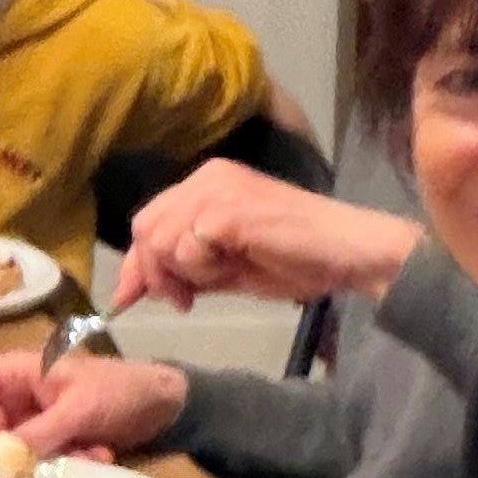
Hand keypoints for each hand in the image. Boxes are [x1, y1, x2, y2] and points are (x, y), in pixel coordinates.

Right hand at [0, 343, 184, 461]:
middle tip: (27, 469)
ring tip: (85, 454)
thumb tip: (0, 460)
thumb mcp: (78, 409)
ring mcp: (36, 420)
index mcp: (15, 373)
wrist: (164, 402)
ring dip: (47, 459)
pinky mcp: (56, 441)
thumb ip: (39, 433)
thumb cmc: (118, 389)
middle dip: (8, 451)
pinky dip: (68, 461)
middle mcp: (18, 397)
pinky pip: (44, 459)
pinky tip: (99, 454)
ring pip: (17, 450)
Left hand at [113, 168, 421, 313]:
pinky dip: (203, 271)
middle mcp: (206, 177)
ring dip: (185, 274)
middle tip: (186, 301)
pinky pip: (186, 250)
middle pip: (146, 229)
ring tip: (223, 278)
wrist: (347, 252)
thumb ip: (185, 269)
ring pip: (162, 242)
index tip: (130, 298)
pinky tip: (235, 269)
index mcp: (207, 183)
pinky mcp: (225, 210)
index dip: (137, 263)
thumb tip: (136, 290)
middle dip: (156, 273)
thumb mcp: (229, 267)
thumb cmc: (297, 259)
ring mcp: (215, 189)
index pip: (149, 220)